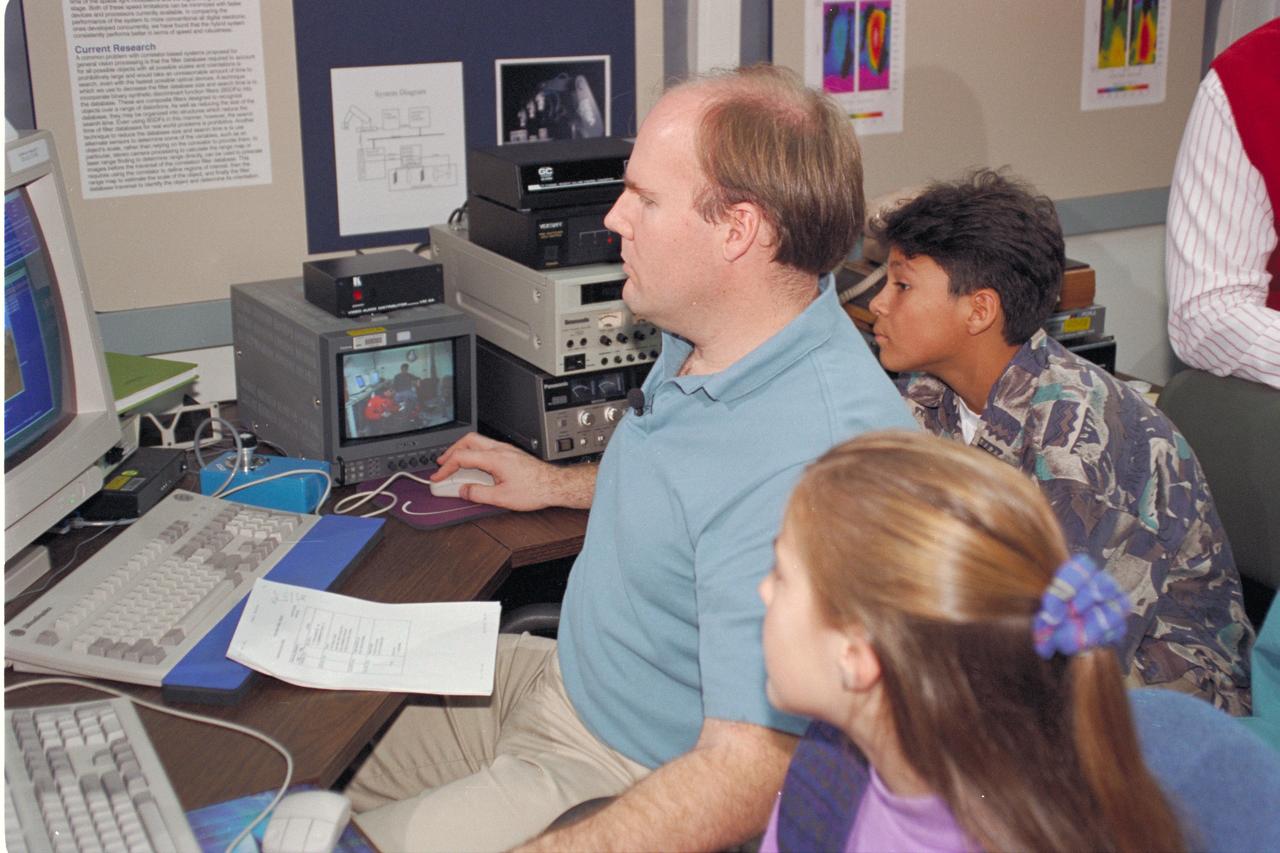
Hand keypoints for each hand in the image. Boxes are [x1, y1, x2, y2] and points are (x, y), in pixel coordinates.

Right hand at [432, 433, 561, 510]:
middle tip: (442, 465)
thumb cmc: (535, 489)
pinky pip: (487, 447)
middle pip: (467, 440)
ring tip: (455, 466)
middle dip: (451, 451)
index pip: (461, 457)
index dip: (445, 467)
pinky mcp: (511, 454)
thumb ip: (478, 494)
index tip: (438, 476)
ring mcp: (506, 449)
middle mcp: (500, 449)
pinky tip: (475, 467)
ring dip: (463, 451)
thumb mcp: (502, 498)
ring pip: (478, 441)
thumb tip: (463, 491)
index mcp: (494, 458)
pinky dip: (475, 454)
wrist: (555, 485)